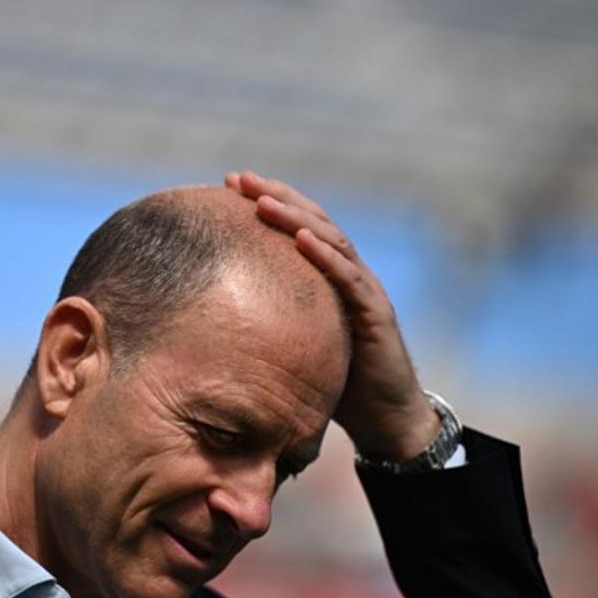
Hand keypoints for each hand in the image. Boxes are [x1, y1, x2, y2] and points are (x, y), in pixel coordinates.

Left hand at [225, 171, 439, 460]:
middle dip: (275, 196)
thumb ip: (268, 324)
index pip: (297, 227)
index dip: (268, 201)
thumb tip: (209, 319)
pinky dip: (326, 256)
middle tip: (238, 179)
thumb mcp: (296, 344)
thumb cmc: (338, 383)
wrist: (387, 419)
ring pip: (331, 241)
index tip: (229, 184)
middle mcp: (349, 275)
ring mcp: (365, 290)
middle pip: (313, 221)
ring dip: (296, 218)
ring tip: (262, 201)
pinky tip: (302, 240)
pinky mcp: (377, 314)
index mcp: (328, 278)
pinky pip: (350, 279)